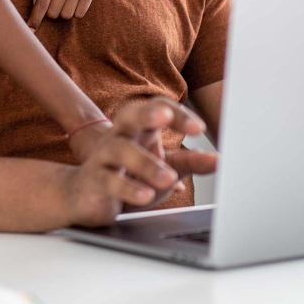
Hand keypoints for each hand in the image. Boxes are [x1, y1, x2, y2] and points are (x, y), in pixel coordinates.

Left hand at [28, 0, 102, 29]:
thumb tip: (35, 5)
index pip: (41, 4)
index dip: (35, 18)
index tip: (31, 29)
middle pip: (53, 13)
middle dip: (49, 12)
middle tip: (52, 2)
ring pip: (66, 15)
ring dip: (62, 12)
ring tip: (63, 0)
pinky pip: (79, 14)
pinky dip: (74, 11)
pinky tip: (73, 1)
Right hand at [59, 98, 217, 226]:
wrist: (84, 195)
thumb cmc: (128, 177)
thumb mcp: (164, 168)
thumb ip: (191, 163)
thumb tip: (219, 160)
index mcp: (140, 128)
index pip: (158, 108)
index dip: (178, 114)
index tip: (199, 129)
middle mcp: (120, 136)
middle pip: (130, 115)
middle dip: (147, 113)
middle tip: (164, 117)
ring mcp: (104, 157)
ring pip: (121, 149)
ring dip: (145, 163)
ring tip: (168, 178)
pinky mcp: (94, 180)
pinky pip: (110, 180)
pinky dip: (129, 188)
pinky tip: (146, 195)